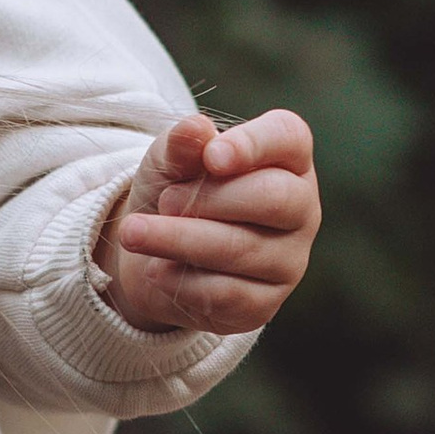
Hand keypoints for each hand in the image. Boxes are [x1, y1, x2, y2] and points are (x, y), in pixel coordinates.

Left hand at [96, 108, 319, 333]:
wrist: (152, 255)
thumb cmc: (173, 192)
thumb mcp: (168, 162)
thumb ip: (181, 145)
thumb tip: (196, 129)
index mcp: (286, 158)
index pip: (288, 138)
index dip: (254, 144)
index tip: (212, 157)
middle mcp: (300, 208)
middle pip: (272, 198)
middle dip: (207, 200)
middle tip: (164, 201)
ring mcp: (288, 260)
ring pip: (242, 250)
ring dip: (179, 240)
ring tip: (134, 233)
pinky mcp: (264, 304)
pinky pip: (227, 294)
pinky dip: (182, 281)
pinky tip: (156, 271)